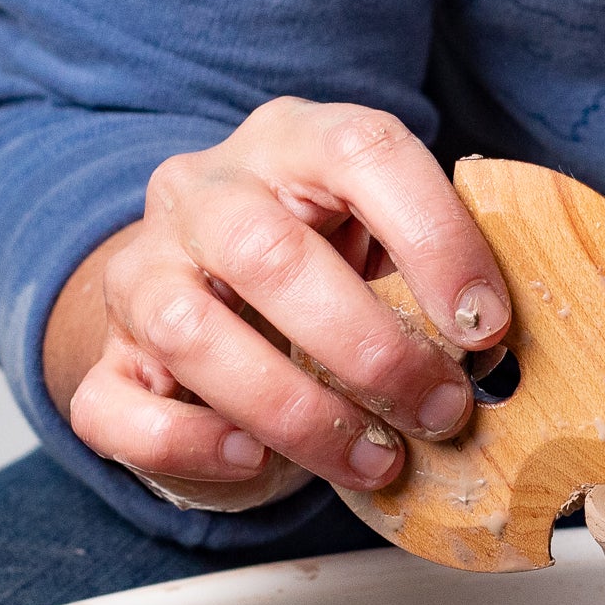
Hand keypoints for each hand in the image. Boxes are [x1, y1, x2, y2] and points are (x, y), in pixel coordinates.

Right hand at [61, 98, 508, 510]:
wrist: (215, 295)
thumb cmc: (329, 271)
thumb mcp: (387, 244)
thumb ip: (436, 275)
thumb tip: (497, 346)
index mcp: (295, 145)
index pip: (363, 155)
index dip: (435, 239)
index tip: (485, 326)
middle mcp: (206, 196)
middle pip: (268, 255)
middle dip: (371, 351)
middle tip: (441, 410)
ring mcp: (143, 273)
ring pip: (189, 332)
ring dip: (298, 412)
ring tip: (375, 459)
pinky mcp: (108, 360)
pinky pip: (118, 407)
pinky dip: (192, 443)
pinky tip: (255, 459)